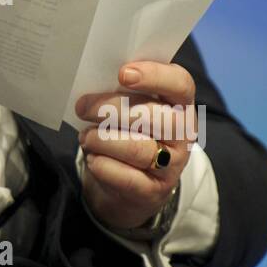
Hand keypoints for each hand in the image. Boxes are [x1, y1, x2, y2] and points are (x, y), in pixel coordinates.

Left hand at [72, 61, 195, 230]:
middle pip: (154, 116)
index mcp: (180, 104)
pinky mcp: (154, 191)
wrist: (128, 184)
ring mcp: (172, 165)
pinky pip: (126, 177)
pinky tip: (93, 158)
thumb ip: (123, 89)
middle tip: (82, 107)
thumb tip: (95, 77)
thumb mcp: (131, 106)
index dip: (154, 76)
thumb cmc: (127, 131)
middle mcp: (183, 134)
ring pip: (137, 148)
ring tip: (86, 137)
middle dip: (110, 108)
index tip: (123, 74)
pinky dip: (102, 165)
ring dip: (101, 139)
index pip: (181, 84)